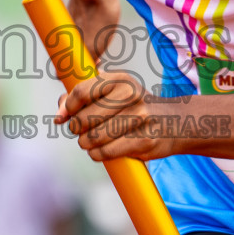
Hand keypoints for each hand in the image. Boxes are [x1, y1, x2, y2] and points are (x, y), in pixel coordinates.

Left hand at [53, 70, 176, 162]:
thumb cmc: (132, 107)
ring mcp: (140, 118)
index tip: (63, 116)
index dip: (67, 108)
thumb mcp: (112, 93)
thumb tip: (59, 115)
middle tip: (82, 131)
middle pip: (84, 119)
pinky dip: (97, 155)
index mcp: (121, 79)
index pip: (81, 92)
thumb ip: (81, 96)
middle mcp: (132, 95)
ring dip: (86, 144)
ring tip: (91, 141)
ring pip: (93, 138)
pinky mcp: (145, 141)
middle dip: (77, 129)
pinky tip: (101, 150)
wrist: (174, 122)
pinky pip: (106, 152)